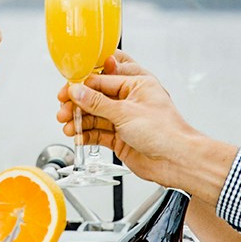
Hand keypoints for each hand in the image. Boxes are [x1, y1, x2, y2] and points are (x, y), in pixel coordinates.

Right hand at [56, 51, 233, 199]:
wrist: (177, 161)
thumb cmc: (166, 132)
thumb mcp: (126, 112)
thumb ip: (98, 103)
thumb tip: (77, 91)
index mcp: (137, 84)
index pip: (102, 80)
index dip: (82, 86)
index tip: (67, 91)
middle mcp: (130, 100)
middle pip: (96, 98)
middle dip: (77, 104)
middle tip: (63, 110)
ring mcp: (125, 120)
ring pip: (95, 116)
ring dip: (79, 121)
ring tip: (67, 126)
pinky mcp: (121, 138)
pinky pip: (99, 133)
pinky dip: (86, 134)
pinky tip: (77, 136)